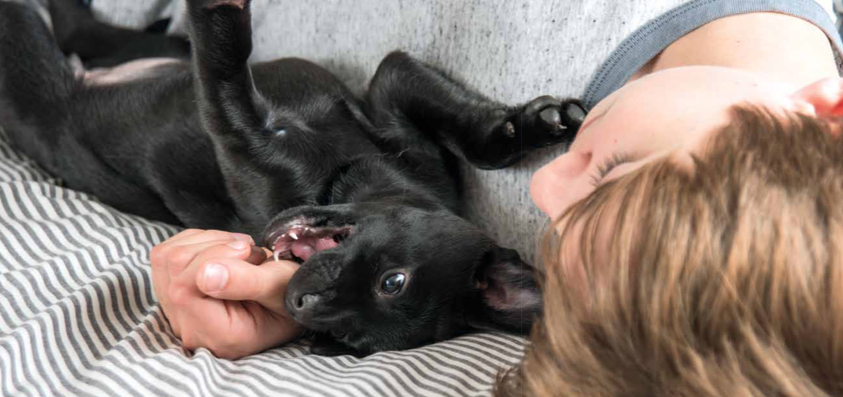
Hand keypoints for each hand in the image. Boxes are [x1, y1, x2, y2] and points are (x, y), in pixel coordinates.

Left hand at [150, 229, 302, 359]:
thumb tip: (206, 275)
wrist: (291, 296)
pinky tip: (224, 250)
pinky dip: (195, 241)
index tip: (248, 251)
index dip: (211, 258)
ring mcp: (179, 314)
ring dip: (205, 241)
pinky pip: (165, 254)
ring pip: (165, 257)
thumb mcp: (281, 287)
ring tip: (239, 250)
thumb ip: (246, 282)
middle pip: (172, 268)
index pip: (184, 289)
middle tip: (249, 252)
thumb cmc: (292, 293)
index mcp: (219, 335)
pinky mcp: (174, 295)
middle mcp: (192, 330)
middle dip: (213, 246)